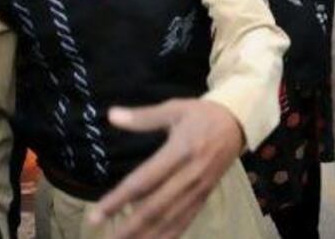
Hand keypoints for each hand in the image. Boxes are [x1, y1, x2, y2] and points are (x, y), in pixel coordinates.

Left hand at [89, 99, 244, 238]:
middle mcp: (190, 175)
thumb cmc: (203, 114)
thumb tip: (111, 115)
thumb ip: (143, 117)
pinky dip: (168, 236)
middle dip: (128, 227)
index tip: (96, 214)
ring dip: (146, 236)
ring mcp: (199, 189)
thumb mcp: (175, 109)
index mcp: (181, 151)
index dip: (119, 199)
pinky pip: (185, 221)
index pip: (145, 181)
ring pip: (169, 220)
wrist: (238, 123)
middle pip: (155, 208)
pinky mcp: (205, 197)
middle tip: (105, 238)